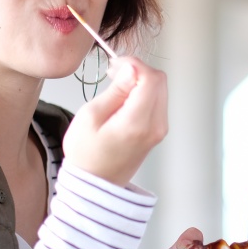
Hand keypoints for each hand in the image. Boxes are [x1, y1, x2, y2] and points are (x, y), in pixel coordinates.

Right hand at [62, 57, 167, 186]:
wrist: (95, 184)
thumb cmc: (86, 154)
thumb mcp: (90, 116)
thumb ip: (115, 90)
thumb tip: (131, 69)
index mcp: (137, 122)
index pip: (150, 78)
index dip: (134, 64)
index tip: (115, 65)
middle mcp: (155, 126)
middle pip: (160, 81)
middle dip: (138, 70)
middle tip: (114, 73)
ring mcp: (159, 130)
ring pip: (160, 89)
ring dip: (141, 81)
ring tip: (117, 86)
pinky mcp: (158, 131)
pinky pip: (158, 102)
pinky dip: (143, 93)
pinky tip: (125, 98)